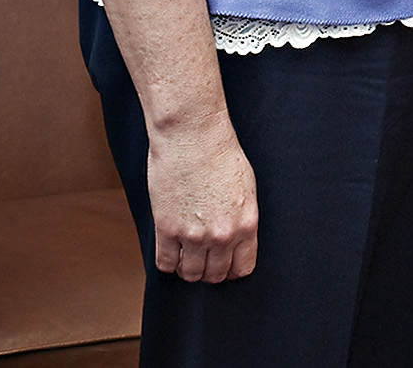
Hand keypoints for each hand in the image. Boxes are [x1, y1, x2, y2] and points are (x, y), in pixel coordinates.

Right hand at [146, 111, 257, 282]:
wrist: (193, 137)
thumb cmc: (220, 154)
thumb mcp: (246, 188)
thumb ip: (241, 218)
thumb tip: (235, 239)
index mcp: (247, 224)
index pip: (242, 267)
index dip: (232, 269)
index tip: (225, 265)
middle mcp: (223, 235)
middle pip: (215, 274)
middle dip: (210, 270)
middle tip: (203, 259)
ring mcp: (194, 235)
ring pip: (190, 274)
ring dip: (188, 269)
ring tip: (187, 255)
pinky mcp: (167, 230)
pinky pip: (165, 264)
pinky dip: (168, 262)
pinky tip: (170, 248)